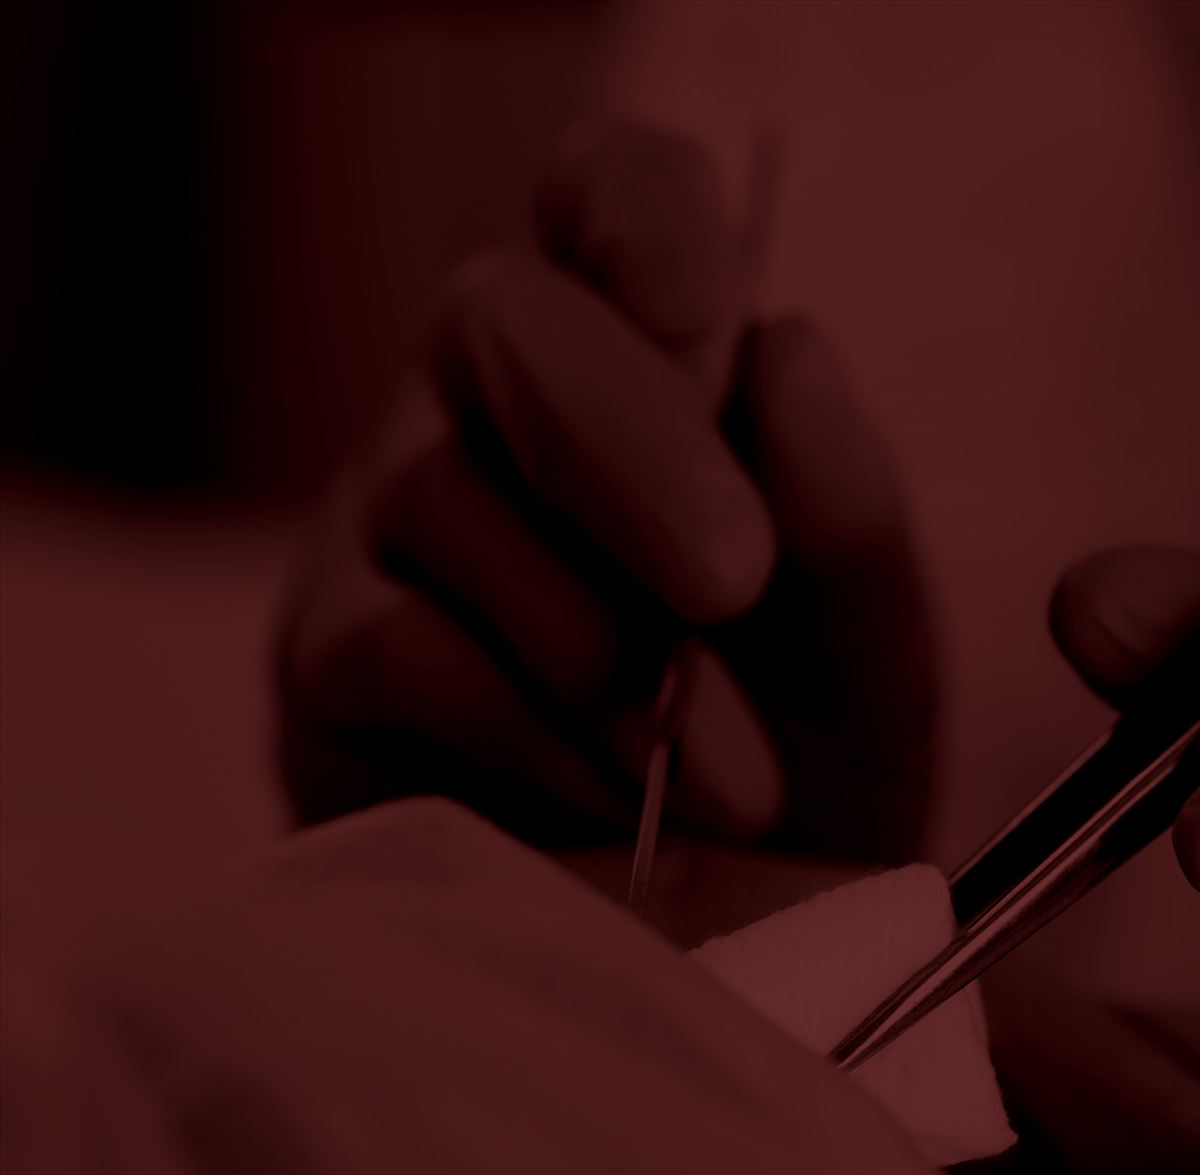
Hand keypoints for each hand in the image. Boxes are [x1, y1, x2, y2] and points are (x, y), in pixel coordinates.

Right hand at [274, 123, 934, 859]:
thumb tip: (788, 351)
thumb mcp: (869, 653)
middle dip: (625, 444)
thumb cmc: (803, 765)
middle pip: (500, 320)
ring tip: (730, 781)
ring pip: (445, 495)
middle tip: (729, 577)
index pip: (615, 194)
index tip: (713, 326)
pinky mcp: (329, 660)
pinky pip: (399, 647)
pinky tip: (616, 799)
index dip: (649, 230)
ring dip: (604, 649)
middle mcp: (499, 408)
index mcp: (649, 363)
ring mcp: (390, 522)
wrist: (713, 952)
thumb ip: (849, 516)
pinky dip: (531, 730)